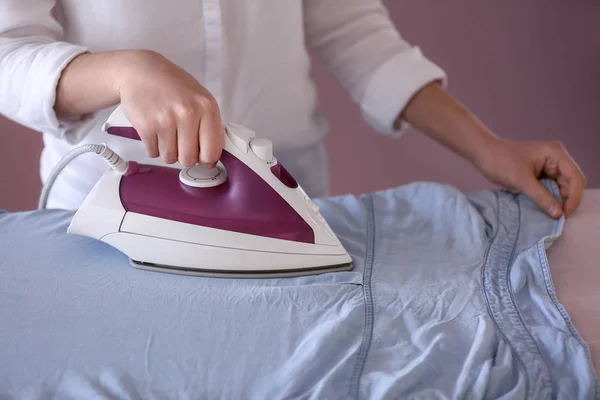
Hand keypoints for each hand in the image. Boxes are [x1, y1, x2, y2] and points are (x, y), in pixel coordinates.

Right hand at [116, 50, 222, 166]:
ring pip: (170, 158)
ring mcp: (166, 120)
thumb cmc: (172, 85)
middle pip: (189, 159)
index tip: (201, 155)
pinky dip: (153, 147)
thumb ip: (209, 125)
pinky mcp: (146, 126)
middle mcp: (188, 113)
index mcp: (206, 107)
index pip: (212, 151)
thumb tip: (212, 158)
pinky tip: (154, 130)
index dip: (206, 158)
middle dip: (184, 155)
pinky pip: (153, 153)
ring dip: (167, 151)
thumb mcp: (199, 98)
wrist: (139, 71)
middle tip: (180, 141)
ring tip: (166, 133)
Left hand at [473, 138, 585, 217]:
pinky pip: (553, 188)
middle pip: (572, 183)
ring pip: (563, 187)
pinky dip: (551, 198)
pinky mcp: (542, 173)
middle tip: (560, 218)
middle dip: (568, 200)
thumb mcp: (521, 181)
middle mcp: (557, 158)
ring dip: (560, 200)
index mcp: (555, 153)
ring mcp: (550, 165)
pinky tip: (547, 209)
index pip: (575, 177)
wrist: (484, 155)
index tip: (564, 214)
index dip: (573, 197)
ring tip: (553, 215)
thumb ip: (541, 197)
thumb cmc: (501, 162)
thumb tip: (558, 214)